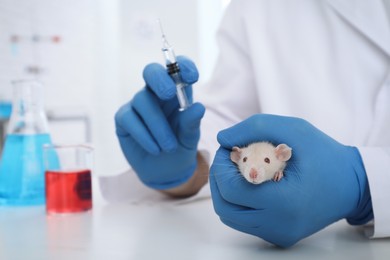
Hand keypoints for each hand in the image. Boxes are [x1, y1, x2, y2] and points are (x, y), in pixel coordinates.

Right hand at [115, 56, 204, 189]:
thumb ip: (192, 123)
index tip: (193, 77)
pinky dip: (144, 135)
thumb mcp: (189, 138)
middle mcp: (156, 94)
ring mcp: (138, 105)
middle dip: (160, 79)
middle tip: (169, 95)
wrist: (164, 172)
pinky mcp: (123, 118)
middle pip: (151, 71)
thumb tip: (198, 107)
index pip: (177, 68)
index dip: (183, 66)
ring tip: (169, 147)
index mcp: (177, 92)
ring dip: (157, 125)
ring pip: (142, 100)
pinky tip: (155, 149)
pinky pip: (129, 119)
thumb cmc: (179, 149)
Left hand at [209, 114, 372, 246]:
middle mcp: (279, 225)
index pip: (231, 189)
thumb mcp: (294, 130)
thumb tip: (222, 139)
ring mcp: (278, 234)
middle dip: (219, 178)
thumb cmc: (325, 155)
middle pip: (225, 206)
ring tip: (239, 170)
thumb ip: (254, 128)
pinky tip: (251, 184)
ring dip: (227, 191)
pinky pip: (245, 221)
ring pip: (231, 216)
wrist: (352, 185)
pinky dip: (240, 202)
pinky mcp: (279, 236)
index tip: (228, 148)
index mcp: (284, 201)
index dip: (221, 165)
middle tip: (229, 158)